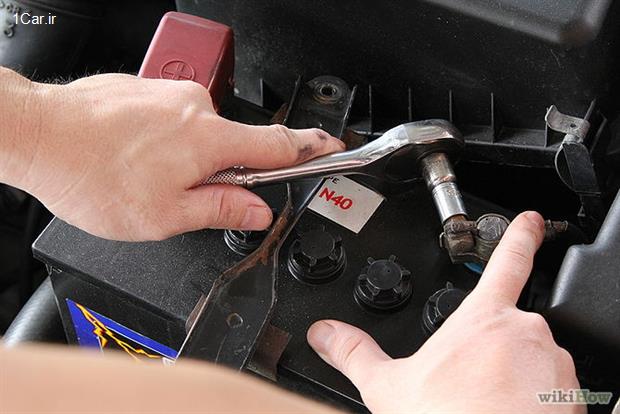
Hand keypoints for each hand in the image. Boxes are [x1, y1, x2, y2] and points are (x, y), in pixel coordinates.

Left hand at [9, 73, 343, 240]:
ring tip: (144, 177)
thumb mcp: (165, 215)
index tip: (332, 149)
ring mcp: (169, 94)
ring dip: (185, 159)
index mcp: (209, 140)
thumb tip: (257, 209)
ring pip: (198, 135)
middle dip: (219, 172)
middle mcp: (195, 108)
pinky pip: (172, 120)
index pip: (279, 145)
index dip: (312, 150)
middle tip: (181, 195)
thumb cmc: (92, 175)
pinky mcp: (147, 89)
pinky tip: (130, 158)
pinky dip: (162, 142)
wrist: (36, 134)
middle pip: (234, 144)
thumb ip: (221, 208)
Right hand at [307, 212, 581, 412]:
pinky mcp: (573, 399)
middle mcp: (526, 334)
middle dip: (493, 348)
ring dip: (515, 375)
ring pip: (535, 360)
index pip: (508, 260)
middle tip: (470, 380)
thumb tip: (325, 333)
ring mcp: (554, 366)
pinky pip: (554, 390)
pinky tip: (508, 413)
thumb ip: (355, 352)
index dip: (519, 234)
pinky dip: (536, 400)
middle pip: (512, 325)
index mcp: (482, 319)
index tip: (531, 220)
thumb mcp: (388, 387)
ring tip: (485, 403)